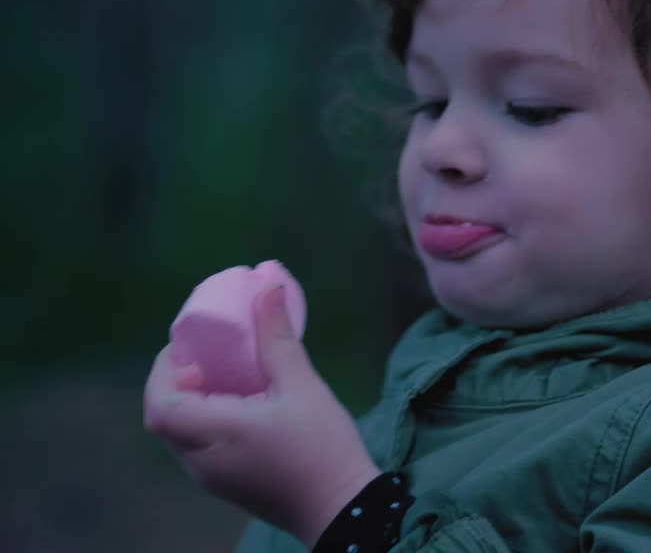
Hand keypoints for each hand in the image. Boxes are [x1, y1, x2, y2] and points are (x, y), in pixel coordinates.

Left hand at [144, 285, 380, 546]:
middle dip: (174, 384)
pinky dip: (205, 421)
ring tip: (224, 377)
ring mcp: (212, 478)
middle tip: (205, 358)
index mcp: (215, 434)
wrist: (344, 509)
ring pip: (180, 436)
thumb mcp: (303, 386)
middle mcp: (202, 460)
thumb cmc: (322, 446)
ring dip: (189, 403)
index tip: (191, 350)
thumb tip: (267, 287)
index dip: (164, 373)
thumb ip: (277, 339)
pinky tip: (240, 406)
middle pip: (164, 420)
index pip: (161, 405)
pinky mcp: (227, 485)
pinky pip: (198, 448)